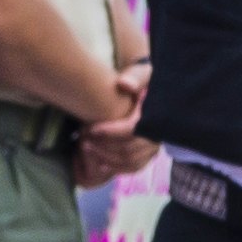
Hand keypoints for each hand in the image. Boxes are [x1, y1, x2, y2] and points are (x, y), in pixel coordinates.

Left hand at [76, 58, 150, 185]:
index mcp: (156, 116)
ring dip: (106, 158)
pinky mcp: (149, 154)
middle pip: (130, 150)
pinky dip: (116, 167)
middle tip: (83, 140)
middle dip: (103, 147)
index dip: (110, 133)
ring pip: (130, 162)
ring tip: (86, 148)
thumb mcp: (141, 74)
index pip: (133, 131)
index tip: (90, 129)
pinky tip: (99, 163)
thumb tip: (123, 84)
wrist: (150, 89)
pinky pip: (134, 167)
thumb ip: (134, 77)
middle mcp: (159, 134)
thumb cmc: (142, 81)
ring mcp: (155, 146)